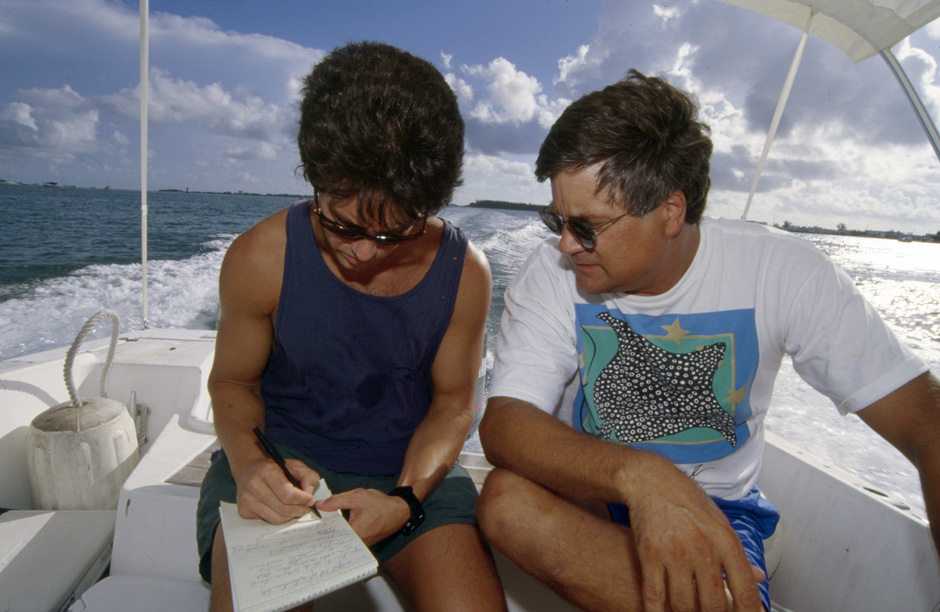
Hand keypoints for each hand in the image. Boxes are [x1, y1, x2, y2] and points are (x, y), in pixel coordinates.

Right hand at [234, 457, 319, 523]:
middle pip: (283, 509)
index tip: (310, 500)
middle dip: (299, 510)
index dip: (303, 500)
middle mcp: (254, 486)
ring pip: (276, 519)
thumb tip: (309, 494)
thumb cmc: (273, 468)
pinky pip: (267, 520)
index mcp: (267, 472)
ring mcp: (247, 500)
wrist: (248, 468)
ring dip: (290, 516)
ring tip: (294, 508)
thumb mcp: (294, 465)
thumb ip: (308, 476)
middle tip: (305, 507)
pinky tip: (279, 508)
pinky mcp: (243, 511)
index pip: (288, 495)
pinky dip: (278, 517)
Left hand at [316, 488, 410, 545]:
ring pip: (343, 540)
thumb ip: (337, 501)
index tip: (311, 527)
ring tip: (326, 526)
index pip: (331, 535)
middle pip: (336, 539)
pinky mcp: (366, 543)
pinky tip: (339, 527)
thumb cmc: (381, 504)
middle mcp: (358, 543)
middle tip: (315, 528)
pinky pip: (350, 539)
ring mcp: (362, 544)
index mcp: (355, 533)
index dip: (320, 529)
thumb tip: (320, 505)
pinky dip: (344, 533)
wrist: (399, 510)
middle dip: (326, 532)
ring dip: (335, 533)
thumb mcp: (357, 497)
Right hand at [627, 466, 764, 611]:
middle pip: (713, 605)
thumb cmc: (687, 500)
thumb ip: (738, 553)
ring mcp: (675, 553)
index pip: (745, 590)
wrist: (653, 480)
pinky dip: (656, 611)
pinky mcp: (650, 554)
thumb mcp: (720, 522)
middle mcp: (703, 549)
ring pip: (683, 604)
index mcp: (726, 542)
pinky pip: (654, 595)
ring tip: (686, 611)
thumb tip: (759, 577)